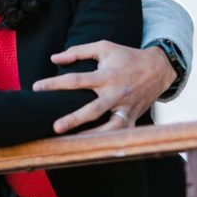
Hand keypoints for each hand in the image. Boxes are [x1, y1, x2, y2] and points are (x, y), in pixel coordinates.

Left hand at [32, 41, 175, 135]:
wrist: (159, 68)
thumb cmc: (127, 56)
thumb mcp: (104, 47)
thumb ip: (78, 51)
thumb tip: (54, 58)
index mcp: (107, 75)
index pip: (77, 80)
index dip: (56, 84)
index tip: (37, 88)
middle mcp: (116, 94)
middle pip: (93, 110)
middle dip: (74, 120)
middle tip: (55, 127)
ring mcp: (126, 109)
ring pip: (109, 128)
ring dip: (92, 137)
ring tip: (73, 145)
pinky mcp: (133, 119)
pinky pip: (120, 134)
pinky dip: (108, 142)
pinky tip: (91, 148)